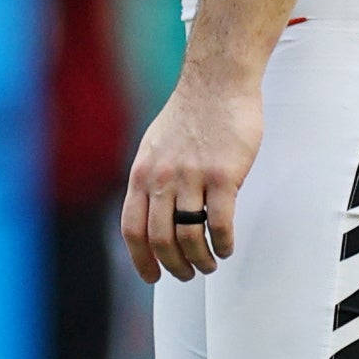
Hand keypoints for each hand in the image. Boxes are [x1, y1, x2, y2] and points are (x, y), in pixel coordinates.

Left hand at [122, 65, 264, 282]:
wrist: (217, 82)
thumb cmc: (189, 114)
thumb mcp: (154, 147)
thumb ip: (151, 180)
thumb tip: (151, 215)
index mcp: (142, 174)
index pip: (132, 230)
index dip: (141, 260)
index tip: (153, 277)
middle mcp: (162, 178)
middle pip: (161, 240)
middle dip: (174, 266)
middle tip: (187, 274)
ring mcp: (192, 177)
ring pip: (190, 237)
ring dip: (201, 260)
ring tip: (210, 264)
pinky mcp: (223, 175)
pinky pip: (220, 223)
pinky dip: (223, 243)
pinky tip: (226, 246)